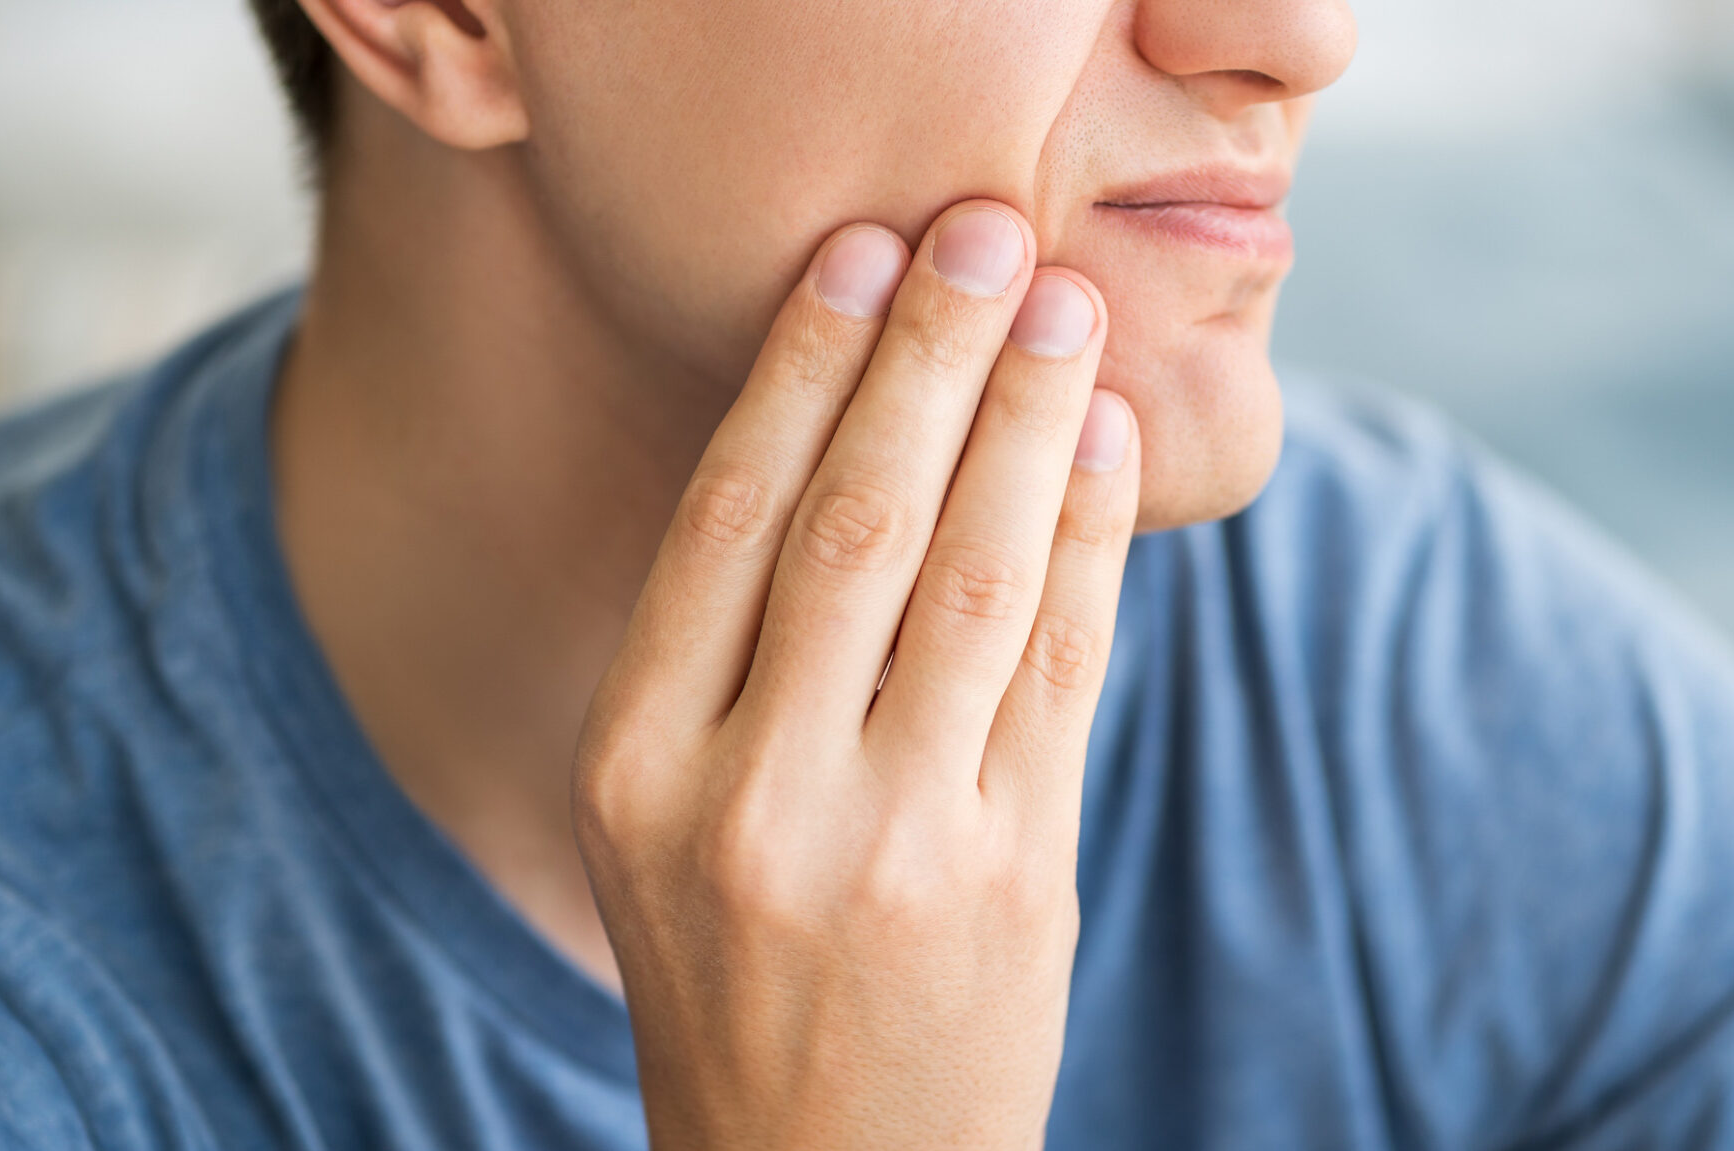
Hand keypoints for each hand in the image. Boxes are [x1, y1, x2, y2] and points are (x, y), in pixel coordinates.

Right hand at [571, 199, 1139, 1149]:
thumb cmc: (735, 974)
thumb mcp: (659, 826)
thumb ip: (726, 661)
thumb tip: (855, 444)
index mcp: (633, 769)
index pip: (726, 522)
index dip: (802, 371)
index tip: (860, 257)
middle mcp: (751, 797)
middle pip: (854, 523)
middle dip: (932, 359)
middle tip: (987, 234)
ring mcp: (892, 842)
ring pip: (976, 578)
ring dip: (1031, 423)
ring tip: (1068, 311)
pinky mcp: (1016, 875)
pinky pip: (1063, 668)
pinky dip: (1089, 541)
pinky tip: (1100, 446)